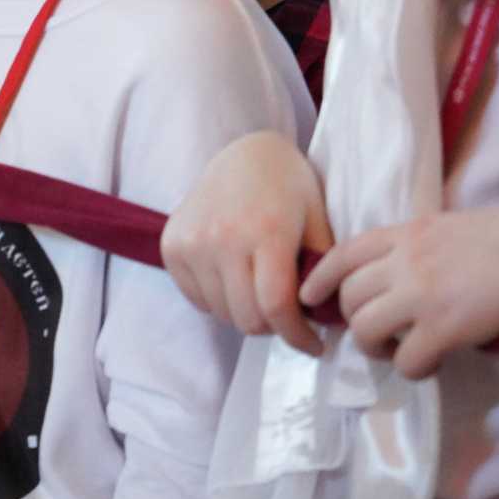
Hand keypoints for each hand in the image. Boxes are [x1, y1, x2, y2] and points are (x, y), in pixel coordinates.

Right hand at [160, 131, 333, 354]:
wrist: (243, 153)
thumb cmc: (289, 187)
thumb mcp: (318, 221)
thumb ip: (322, 272)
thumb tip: (327, 321)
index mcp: (265, 231)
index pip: (276, 307)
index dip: (298, 337)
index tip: (315, 345)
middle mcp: (222, 237)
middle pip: (247, 318)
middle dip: (274, 327)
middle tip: (288, 316)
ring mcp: (191, 242)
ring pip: (222, 313)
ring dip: (246, 314)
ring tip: (261, 293)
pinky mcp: (171, 246)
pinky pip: (198, 299)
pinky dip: (220, 302)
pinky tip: (235, 280)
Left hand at [299, 205, 498, 379]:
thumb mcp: (447, 228)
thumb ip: (416, 245)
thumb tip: (397, 272)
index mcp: (406, 233)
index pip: (343, 253)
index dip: (320, 279)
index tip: (310, 296)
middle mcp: (405, 261)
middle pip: (349, 296)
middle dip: (353, 319)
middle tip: (373, 333)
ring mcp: (421, 295)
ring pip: (365, 329)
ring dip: (375, 348)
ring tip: (395, 352)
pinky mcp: (444, 328)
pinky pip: (406, 360)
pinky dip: (412, 369)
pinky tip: (429, 366)